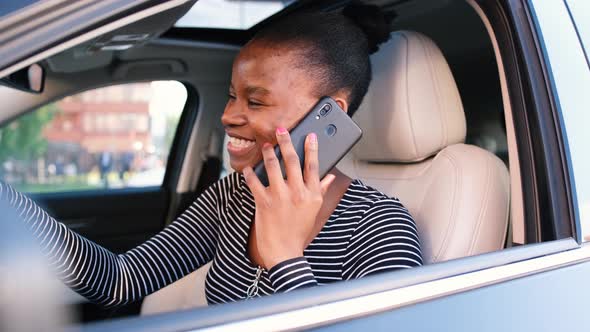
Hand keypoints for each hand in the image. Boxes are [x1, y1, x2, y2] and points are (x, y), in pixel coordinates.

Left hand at [243, 127, 335, 269]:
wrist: (285, 252)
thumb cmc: (299, 231)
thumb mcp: (314, 210)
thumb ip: (321, 190)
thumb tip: (330, 175)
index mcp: (311, 194)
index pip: (313, 166)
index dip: (312, 148)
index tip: (310, 135)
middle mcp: (297, 193)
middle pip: (292, 161)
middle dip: (286, 142)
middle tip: (281, 129)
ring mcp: (280, 197)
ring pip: (273, 167)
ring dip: (268, 153)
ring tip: (266, 146)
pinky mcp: (264, 203)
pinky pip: (254, 182)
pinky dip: (249, 173)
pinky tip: (247, 169)